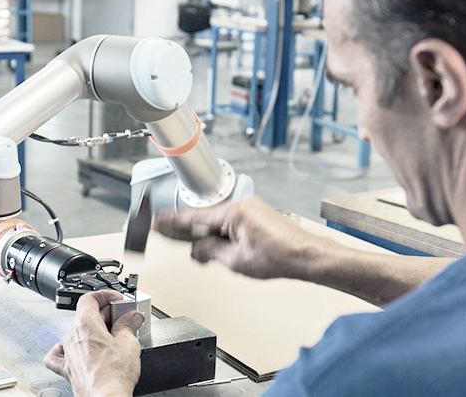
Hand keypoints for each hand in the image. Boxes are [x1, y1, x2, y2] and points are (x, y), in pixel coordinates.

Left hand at [44, 290, 144, 396]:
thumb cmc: (113, 375)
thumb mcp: (129, 343)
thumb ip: (129, 325)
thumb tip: (132, 317)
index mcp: (85, 324)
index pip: (90, 298)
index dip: (105, 295)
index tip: (117, 300)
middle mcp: (72, 337)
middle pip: (86, 314)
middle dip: (105, 313)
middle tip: (123, 318)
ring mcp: (68, 353)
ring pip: (77, 332)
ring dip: (92, 330)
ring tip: (110, 335)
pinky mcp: (67, 368)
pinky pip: (59, 354)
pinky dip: (65, 348)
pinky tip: (74, 349)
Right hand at [153, 196, 324, 279]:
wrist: (307, 256)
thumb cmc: (280, 257)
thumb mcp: (235, 261)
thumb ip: (210, 252)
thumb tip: (197, 251)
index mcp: (233, 212)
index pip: (194, 217)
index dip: (173, 222)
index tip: (158, 221)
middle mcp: (242, 205)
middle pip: (206, 218)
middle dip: (194, 234)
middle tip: (181, 245)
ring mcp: (251, 208)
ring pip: (220, 221)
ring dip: (212, 237)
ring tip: (210, 255)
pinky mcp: (258, 214)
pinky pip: (233, 222)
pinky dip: (225, 234)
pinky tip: (225, 249)